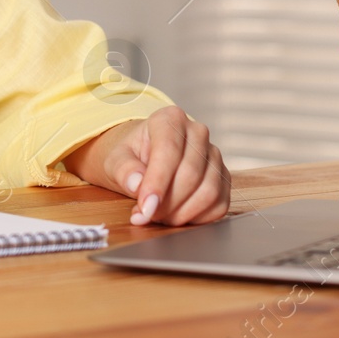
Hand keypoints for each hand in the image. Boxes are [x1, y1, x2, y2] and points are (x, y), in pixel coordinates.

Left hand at [61, 107, 230, 226]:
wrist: (143, 157)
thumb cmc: (130, 156)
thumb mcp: (115, 159)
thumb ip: (123, 170)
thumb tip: (136, 184)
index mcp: (170, 119)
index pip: (169, 151)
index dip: (157, 183)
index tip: (145, 207)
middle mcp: (197, 132)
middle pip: (191, 175)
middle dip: (167, 203)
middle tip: (146, 214)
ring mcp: (214, 155)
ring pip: (208, 192)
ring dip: (182, 213)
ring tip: (159, 215)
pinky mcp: (223, 178)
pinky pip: (219, 205)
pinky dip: (197, 218)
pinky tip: (176, 216)